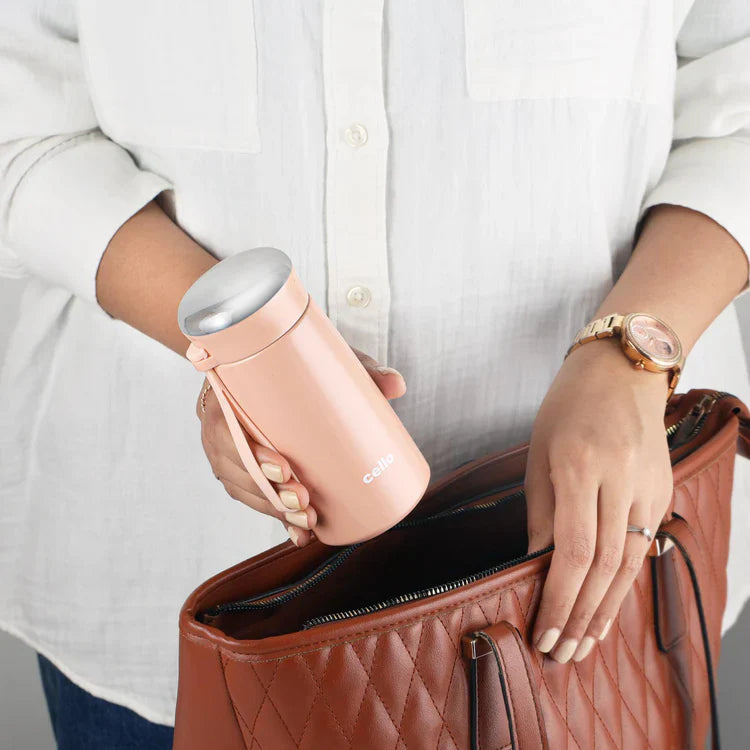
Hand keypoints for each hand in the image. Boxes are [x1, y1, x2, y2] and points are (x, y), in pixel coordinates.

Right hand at [196, 349, 405, 546]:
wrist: (260, 359)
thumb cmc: (288, 360)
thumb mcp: (320, 358)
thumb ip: (359, 368)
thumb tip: (397, 385)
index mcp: (226, 394)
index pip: (225, 429)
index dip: (248, 454)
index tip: (283, 467)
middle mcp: (219, 424)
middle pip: (234, 467)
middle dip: (269, 492)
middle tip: (304, 501)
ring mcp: (226, 448)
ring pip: (242, 487)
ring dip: (272, 509)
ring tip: (307, 520)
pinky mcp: (239, 465)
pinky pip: (249, 495)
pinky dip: (274, 514)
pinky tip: (297, 532)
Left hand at [525, 337, 672, 662]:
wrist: (621, 371)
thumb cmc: (567, 407)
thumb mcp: (539, 454)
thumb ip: (541, 513)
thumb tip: (534, 565)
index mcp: (581, 466)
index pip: (573, 550)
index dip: (558, 597)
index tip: (541, 630)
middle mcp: (621, 479)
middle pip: (604, 565)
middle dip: (580, 615)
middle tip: (561, 652)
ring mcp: (648, 487)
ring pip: (629, 562)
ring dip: (605, 609)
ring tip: (584, 643)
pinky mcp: (661, 492)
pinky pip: (642, 545)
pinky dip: (623, 581)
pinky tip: (607, 605)